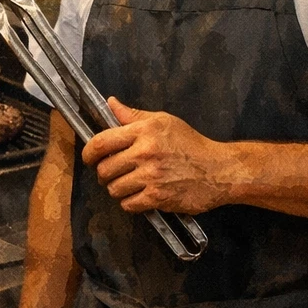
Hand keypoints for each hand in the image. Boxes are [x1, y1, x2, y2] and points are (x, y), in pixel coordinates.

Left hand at [79, 97, 231, 214]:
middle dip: (104, 173)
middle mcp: (145, 153)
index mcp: (143, 131)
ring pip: (114, 188)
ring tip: (128, 184)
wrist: (219, 170)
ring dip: (117, 189)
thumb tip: (110, 104)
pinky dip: (130, 202)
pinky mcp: (158, 197)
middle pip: (104, 168)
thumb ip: (132, 115)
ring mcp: (151, 176)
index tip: (88, 158)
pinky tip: (139, 195)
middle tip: (113, 173)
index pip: (101, 142)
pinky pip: (129, 204)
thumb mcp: (163, 121)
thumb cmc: (191, 144)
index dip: (88, 153)